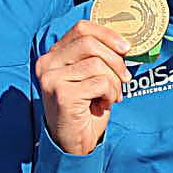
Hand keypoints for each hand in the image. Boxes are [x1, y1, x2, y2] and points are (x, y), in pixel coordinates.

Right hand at [34, 21, 132, 155]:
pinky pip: (100, 82)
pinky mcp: (63, 94)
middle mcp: (47, 64)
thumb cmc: (83, 109)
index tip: (125, 47)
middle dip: (115, 60)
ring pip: (97, 64)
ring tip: (112, 95)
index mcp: (53, 56)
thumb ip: (98, 58)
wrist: (71, 143)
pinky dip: (111, 93)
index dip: (107, 34)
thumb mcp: (89, 78)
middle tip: (124, 78)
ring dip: (114, 81)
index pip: (81, 28)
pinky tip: (105, 104)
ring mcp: (52, 79)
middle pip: (90, 43)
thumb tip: (124, 44)